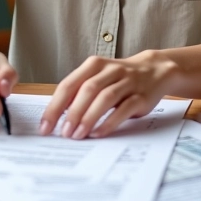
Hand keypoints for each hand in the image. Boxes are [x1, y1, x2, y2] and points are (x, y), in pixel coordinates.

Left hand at [39, 51, 177, 138]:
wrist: (154, 70)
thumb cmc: (119, 78)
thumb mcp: (98, 78)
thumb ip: (79, 92)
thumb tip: (56, 116)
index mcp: (94, 64)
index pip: (69, 84)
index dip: (55, 106)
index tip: (45, 126)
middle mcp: (110, 70)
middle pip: (87, 90)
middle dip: (72, 113)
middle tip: (63, 133)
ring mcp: (127, 82)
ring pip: (105, 98)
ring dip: (89, 118)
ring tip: (78, 135)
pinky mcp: (141, 96)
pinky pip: (124, 109)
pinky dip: (109, 122)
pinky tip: (98, 133)